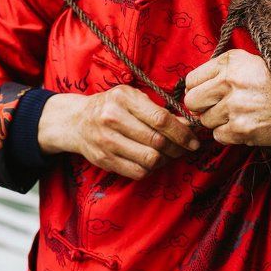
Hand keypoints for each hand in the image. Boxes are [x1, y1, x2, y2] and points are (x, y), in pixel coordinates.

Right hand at [38, 86, 199, 179]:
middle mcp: (112, 118)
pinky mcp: (104, 160)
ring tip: (169, 154)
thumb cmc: (112, 106)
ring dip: (165, 160)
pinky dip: (151, 169)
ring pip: (149, 159)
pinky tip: (153, 160)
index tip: (194, 140)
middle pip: (157, 141)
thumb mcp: (132, 98)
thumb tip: (188, 124)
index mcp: (123, 98)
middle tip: (184, 148)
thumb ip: (158, 110)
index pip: (160, 119)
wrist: (77, 121)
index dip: (182, 132)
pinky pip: (137, 172)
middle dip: (177, 148)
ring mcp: (106, 141)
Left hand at [183, 49, 270, 146]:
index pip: (192, 79)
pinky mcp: (242, 129)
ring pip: (205, 121)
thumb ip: (222, 69)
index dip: (197, 89)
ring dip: (218, 121)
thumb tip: (194, 87)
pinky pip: (218, 136)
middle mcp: (229, 82)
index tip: (206, 93)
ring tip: (238, 114)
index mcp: (230, 62)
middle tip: (217, 107)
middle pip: (192, 102)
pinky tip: (244, 125)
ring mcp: (235, 107)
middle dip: (202, 107)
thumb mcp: (250, 62)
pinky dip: (228, 134)